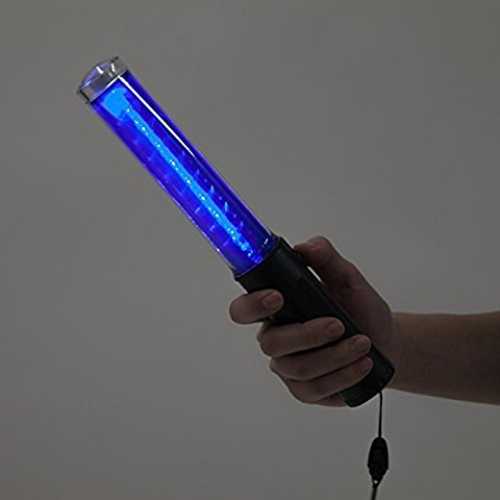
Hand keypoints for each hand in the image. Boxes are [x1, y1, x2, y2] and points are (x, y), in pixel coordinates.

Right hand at [229, 236, 400, 406]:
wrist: (384, 342)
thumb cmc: (359, 309)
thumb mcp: (348, 280)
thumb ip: (327, 260)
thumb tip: (307, 247)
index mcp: (277, 309)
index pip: (245, 309)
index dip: (253, 305)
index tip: (278, 296)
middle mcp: (277, 337)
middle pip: (270, 343)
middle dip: (306, 334)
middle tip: (337, 324)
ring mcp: (289, 366)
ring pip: (297, 367)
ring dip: (334, 355)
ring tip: (362, 344)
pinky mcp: (305, 390)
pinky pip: (314, 388)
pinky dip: (342, 375)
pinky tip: (361, 364)